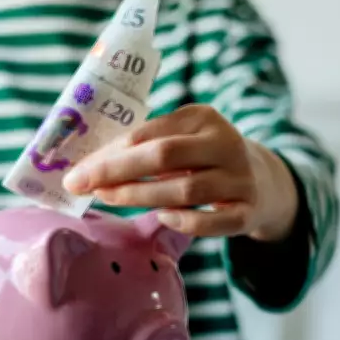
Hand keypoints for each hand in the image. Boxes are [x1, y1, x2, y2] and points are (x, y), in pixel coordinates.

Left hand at [63, 105, 298, 241]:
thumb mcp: (180, 140)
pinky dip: (186, 222)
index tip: (78, 172)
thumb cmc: (201, 159)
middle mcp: (224, 143)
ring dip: (141, 196)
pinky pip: (215, 221)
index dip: (109, 154)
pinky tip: (162, 217)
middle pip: (164, 156)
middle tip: (84, 187)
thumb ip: (142, 148)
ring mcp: (240, 178)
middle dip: (118, 172)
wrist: (262, 181)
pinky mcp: (248, 211)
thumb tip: (87, 167)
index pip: (147, 134)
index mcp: (201, 118)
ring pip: (186, 189)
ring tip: (110, 199)